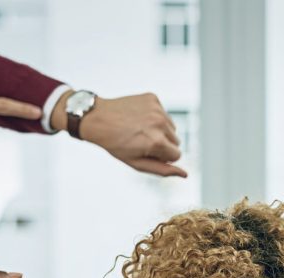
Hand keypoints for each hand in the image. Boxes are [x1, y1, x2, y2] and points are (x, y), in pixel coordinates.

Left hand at [61, 92, 187, 176]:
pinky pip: (164, 113)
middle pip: (176, 141)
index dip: (163, 157)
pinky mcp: (153, 98)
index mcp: (157, 142)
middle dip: (163, 144)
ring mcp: (157, 109)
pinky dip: (155, 117)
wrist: (98, 118)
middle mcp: (160, 123)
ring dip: (160, 131)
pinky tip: (139, 118)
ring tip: (140, 130)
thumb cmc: (116, 145)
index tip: (148, 153)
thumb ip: (163, 170)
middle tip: (141, 141)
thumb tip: (185, 174)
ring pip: (172, 127)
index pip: (177, 155)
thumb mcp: (137, 163)